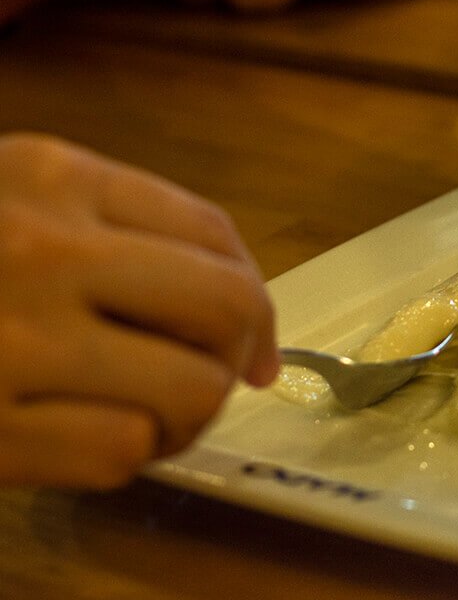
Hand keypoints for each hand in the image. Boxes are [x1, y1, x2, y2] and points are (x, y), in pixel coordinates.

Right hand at [0, 135, 275, 486]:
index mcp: (52, 175)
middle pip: (225, 308)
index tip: (258, 341)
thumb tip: (235, 308)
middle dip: (239, 354)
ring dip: (187, 415)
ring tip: (146, 412)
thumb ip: (111, 226)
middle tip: (215, 378)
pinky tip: (84, 437)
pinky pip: (118, 453)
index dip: (258, 300)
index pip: (214, 234)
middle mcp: (42, 248)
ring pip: (189, 389)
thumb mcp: (10, 196)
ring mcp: (12, 340)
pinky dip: (123, 456)